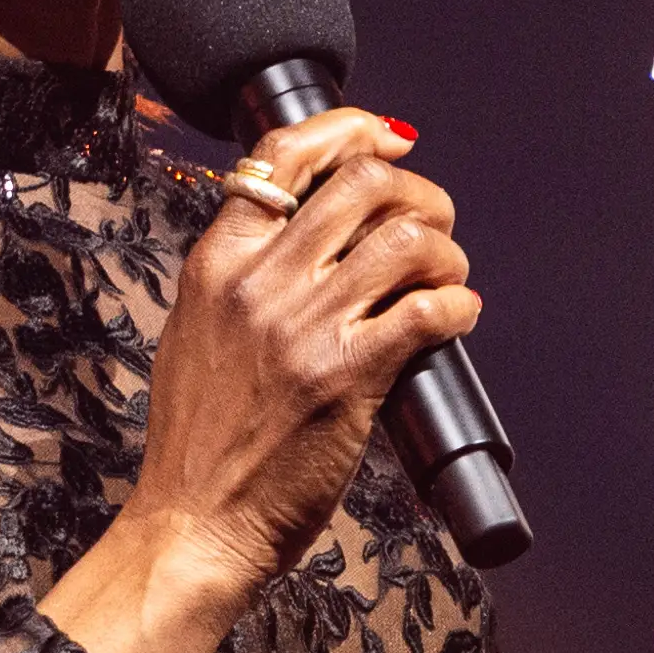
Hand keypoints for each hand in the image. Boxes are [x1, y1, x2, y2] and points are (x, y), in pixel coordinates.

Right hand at [38, 107, 475, 652]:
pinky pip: (429, 310)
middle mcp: (258, 280)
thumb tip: (308, 235)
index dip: (350, 130)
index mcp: (217, 261)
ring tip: (447, 278)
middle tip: (435, 223)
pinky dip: (460, 307)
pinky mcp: (348, 376)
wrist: (193, 523)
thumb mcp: (196, 332)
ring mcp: (303, 325)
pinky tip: (457, 319)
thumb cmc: (199, 442)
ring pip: (407, 239)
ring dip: (446, 251)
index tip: (388, 137)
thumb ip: (242, 277)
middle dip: (419, 194)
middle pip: (363, 183)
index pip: (283, 154)